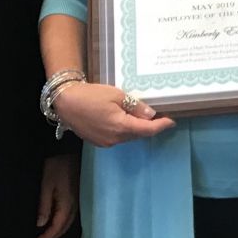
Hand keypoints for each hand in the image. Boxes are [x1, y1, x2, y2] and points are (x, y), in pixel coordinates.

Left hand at [35, 153, 78, 237]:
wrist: (68, 149)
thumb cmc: (56, 166)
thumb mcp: (46, 185)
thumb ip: (44, 206)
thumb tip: (41, 225)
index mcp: (67, 203)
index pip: (57, 226)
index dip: (47, 237)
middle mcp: (75, 204)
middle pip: (65, 227)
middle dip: (53, 236)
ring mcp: (78, 199)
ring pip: (70, 221)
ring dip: (59, 230)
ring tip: (47, 234)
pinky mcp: (78, 194)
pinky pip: (72, 213)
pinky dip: (64, 221)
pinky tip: (58, 220)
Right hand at [53, 80, 174, 147]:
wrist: (65, 102)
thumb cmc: (91, 95)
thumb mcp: (116, 95)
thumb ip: (135, 106)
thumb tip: (150, 114)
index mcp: (121, 126)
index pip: (147, 130)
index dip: (161, 126)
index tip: (171, 121)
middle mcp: (115, 139)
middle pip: (138, 134)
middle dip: (149, 126)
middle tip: (159, 116)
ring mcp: (106, 142)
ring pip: (128, 136)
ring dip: (136, 128)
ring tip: (142, 116)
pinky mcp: (98, 141)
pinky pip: (117, 137)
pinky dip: (125, 130)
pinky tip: (124, 120)